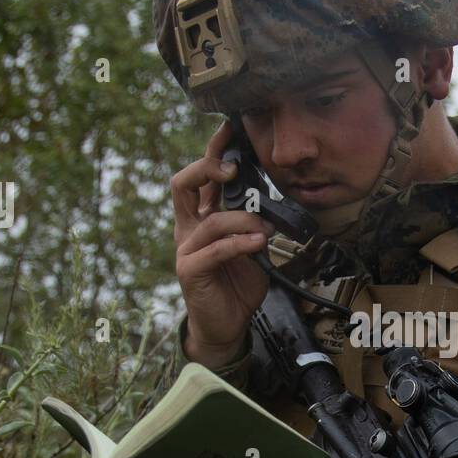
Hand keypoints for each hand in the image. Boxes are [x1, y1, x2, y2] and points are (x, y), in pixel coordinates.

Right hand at [171, 118, 275, 366]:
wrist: (227, 326)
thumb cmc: (237, 285)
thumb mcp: (252, 249)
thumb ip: (256, 226)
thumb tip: (274, 207)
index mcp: (201, 218)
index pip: (200, 177)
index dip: (212, 152)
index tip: (230, 130)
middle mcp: (188, 229)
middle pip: (183, 185)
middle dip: (206, 169)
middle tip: (232, 169)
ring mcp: (186, 249)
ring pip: (210, 220)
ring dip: (242, 220)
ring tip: (264, 229)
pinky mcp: (190, 271)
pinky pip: (214, 249)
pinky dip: (239, 243)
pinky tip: (257, 244)